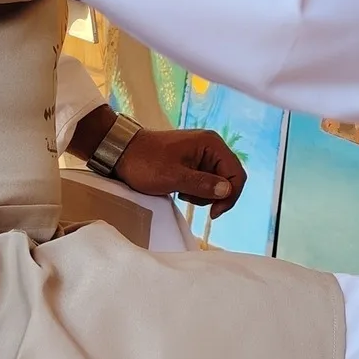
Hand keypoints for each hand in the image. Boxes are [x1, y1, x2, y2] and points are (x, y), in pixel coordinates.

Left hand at [116, 126, 247, 216]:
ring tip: (182, 192)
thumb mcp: (173, 177)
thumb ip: (202, 184)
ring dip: (203, 194)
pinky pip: (205, 180)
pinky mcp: (193, 161)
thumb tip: (227, 190)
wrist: (122, 152)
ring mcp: (202, 153)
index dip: (230, 196)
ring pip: (217, 182)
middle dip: (214, 195)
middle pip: (228, 178)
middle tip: (191, 201)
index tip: (213, 213)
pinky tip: (180, 190)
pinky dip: (196, 189)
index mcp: (211, 144)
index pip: (236, 173)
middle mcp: (211, 146)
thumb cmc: (145, 162)